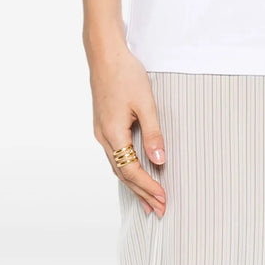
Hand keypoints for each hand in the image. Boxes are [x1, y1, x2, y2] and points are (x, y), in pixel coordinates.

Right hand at [91, 48, 167, 216]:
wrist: (105, 54)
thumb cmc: (126, 74)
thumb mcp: (145, 102)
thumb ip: (153, 133)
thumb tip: (160, 161)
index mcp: (113, 133)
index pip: (131, 170)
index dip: (148, 187)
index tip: (163, 198)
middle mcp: (103, 136)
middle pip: (123, 174)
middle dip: (142, 193)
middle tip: (160, 210)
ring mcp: (101, 131)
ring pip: (118, 166)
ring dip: (134, 184)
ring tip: (148, 200)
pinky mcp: (103, 125)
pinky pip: (115, 155)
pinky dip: (126, 169)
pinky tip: (134, 173)